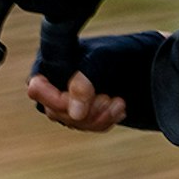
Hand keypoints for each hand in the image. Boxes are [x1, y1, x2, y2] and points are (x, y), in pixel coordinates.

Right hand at [23, 29, 158, 133]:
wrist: (140, 62)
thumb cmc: (116, 52)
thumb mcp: (101, 59)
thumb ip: (85, 80)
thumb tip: (74, 114)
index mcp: (48, 64)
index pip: (38, 89)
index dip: (61, 100)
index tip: (92, 98)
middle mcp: (51, 84)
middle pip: (56, 111)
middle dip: (88, 110)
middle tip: (110, 99)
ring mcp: (64, 100)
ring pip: (73, 122)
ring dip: (100, 116)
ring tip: (119, 103)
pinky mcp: (80, 112)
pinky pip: (87, 126)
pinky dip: (105, 121)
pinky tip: (119, 109)